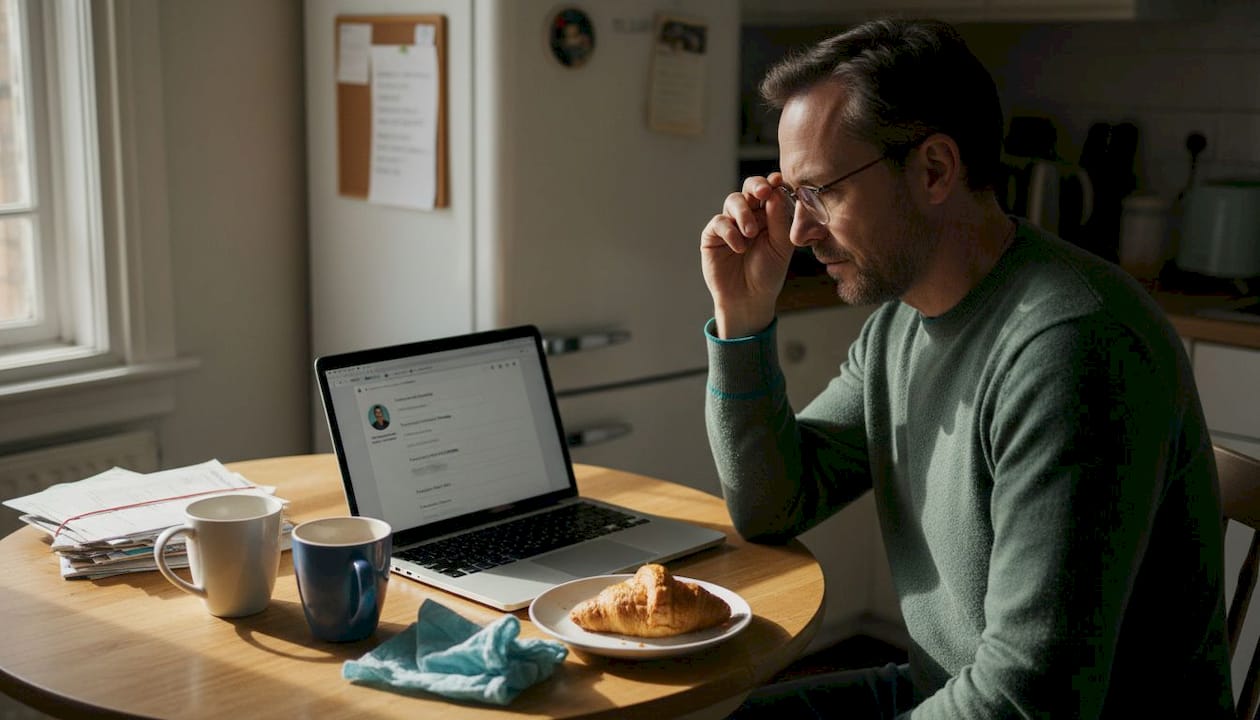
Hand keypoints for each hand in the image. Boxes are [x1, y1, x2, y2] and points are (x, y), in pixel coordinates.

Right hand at [700, 173, 794, 337]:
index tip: (777, 180)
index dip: (772, 183)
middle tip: (764, 192)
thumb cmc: (767, 273)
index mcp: (769, 216)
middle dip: (756, 186)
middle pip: (749, 189)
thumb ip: (779, 220)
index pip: (770, 192)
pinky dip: (730, 232)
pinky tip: (739, 248)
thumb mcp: (781, 246)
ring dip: (744, 213)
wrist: (748, 298)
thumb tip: (775, 192)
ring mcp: (730, 224)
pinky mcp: (713, 236)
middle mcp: (749, 216)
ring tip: (751, 233)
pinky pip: (719, 223)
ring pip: (733, 201)